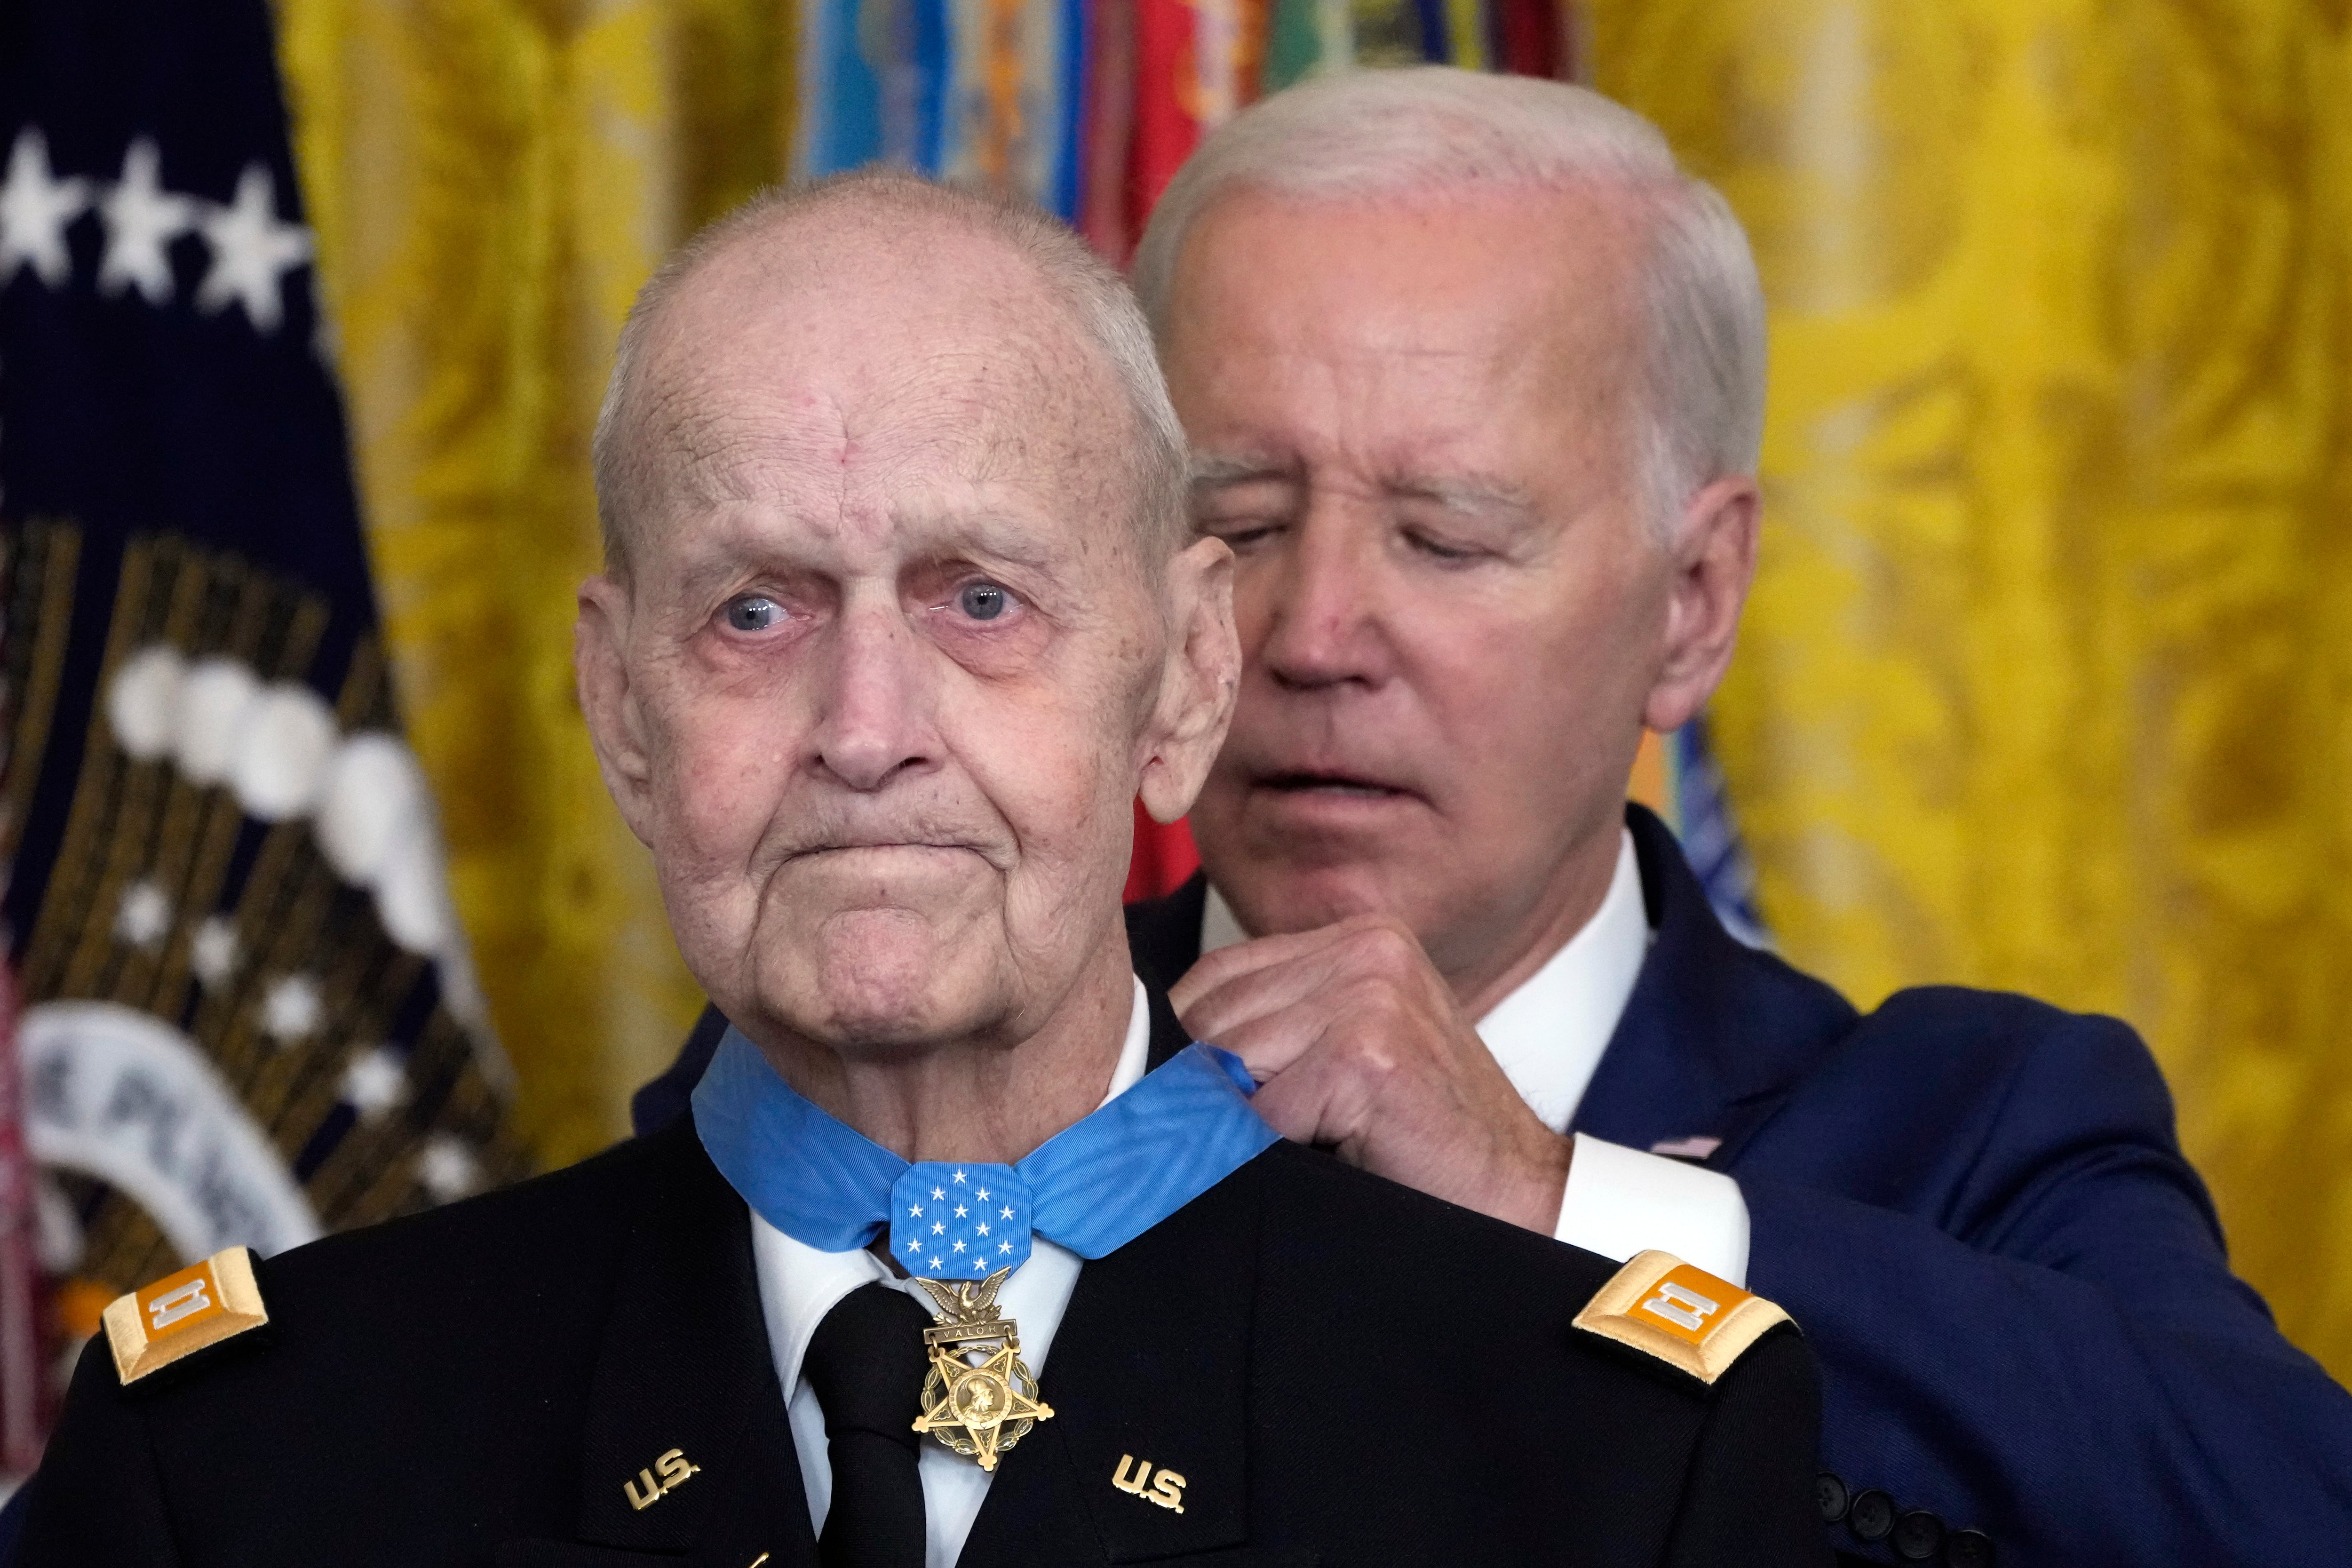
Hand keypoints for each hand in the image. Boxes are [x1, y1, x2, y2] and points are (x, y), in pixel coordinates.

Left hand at [1169, 915, 1571, 1234]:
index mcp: (1360, 937)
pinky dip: (1265, 1153)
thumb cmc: (1421, 1136)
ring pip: (1229, 1062)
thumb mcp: (1345, 1054)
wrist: (1519, 1195)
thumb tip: (1155, 1055)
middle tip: (1209, 1144)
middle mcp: (1367, 949)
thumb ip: (1276, 1028)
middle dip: (1199, 1089)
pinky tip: (1306, 1168)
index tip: (1178, 1101)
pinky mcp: (1367, 1055)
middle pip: (1215, 1015)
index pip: (1219, 976)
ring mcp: (1371, 996)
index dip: (1189, 1046)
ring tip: (1272, 1155)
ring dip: (1231, 1124)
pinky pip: (1261, 1112)